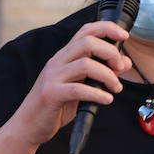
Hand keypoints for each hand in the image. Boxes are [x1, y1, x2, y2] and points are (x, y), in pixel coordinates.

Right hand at [8, 20, 131, 146]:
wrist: (28, 126)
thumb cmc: (55, 106)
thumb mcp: (81, 86)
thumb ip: (100, 73)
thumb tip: (124, 63)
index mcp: (64, 56)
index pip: (85, 30)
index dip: (107, 28)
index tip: (124, 35)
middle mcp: (57, 62)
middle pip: (87, 42)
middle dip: (110, 52)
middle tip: (119, 68)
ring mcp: (53, 77)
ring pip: (86, 64)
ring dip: (107, 75)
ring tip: (114, 88)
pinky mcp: (51, 94)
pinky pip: (78, 89)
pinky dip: (97, 93)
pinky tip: (106, 99)